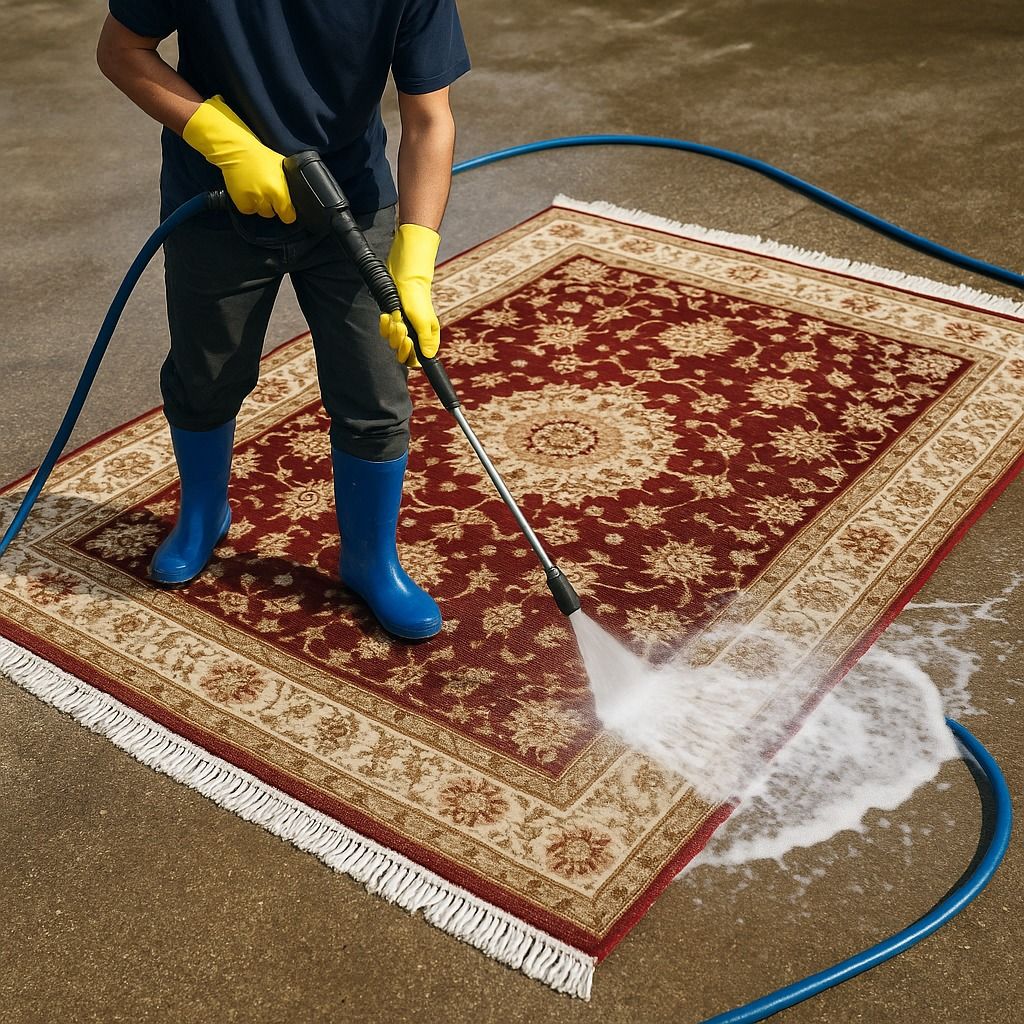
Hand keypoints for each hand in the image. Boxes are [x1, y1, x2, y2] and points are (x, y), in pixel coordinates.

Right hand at [182, 96, 295, 222]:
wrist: (236, 150)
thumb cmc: (258, 155)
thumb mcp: (281, 166)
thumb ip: (288, 183)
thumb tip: (295, 193)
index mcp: (279, 191)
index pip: (288, 215)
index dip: (288, 213)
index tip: (287, 210)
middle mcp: (266, 198)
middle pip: (274, 213)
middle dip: (273, 205)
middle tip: (268, 192)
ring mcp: (253, 201)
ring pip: (261, 212)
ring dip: (261, 205)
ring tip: (257, 189)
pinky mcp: (241, 203)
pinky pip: (249, 210)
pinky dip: (249, 204)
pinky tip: (249, 191)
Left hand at [379, 223, 440, 366]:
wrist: (404, 276)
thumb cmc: (417, 298)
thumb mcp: (424, 321)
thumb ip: (426, 341)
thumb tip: (428, 358)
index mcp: (426, 338)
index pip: (417, 359)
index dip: (409, 354)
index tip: (407, 341)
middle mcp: (415, 335)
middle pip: (403, 353)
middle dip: (398, 340)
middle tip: (401, 326)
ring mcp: (403, 328)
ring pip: (392, 342)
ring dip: (391, 330)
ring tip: (395, 316)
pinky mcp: (392, 320)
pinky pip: (384, 331)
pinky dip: (384, 324)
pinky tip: (386, 315)